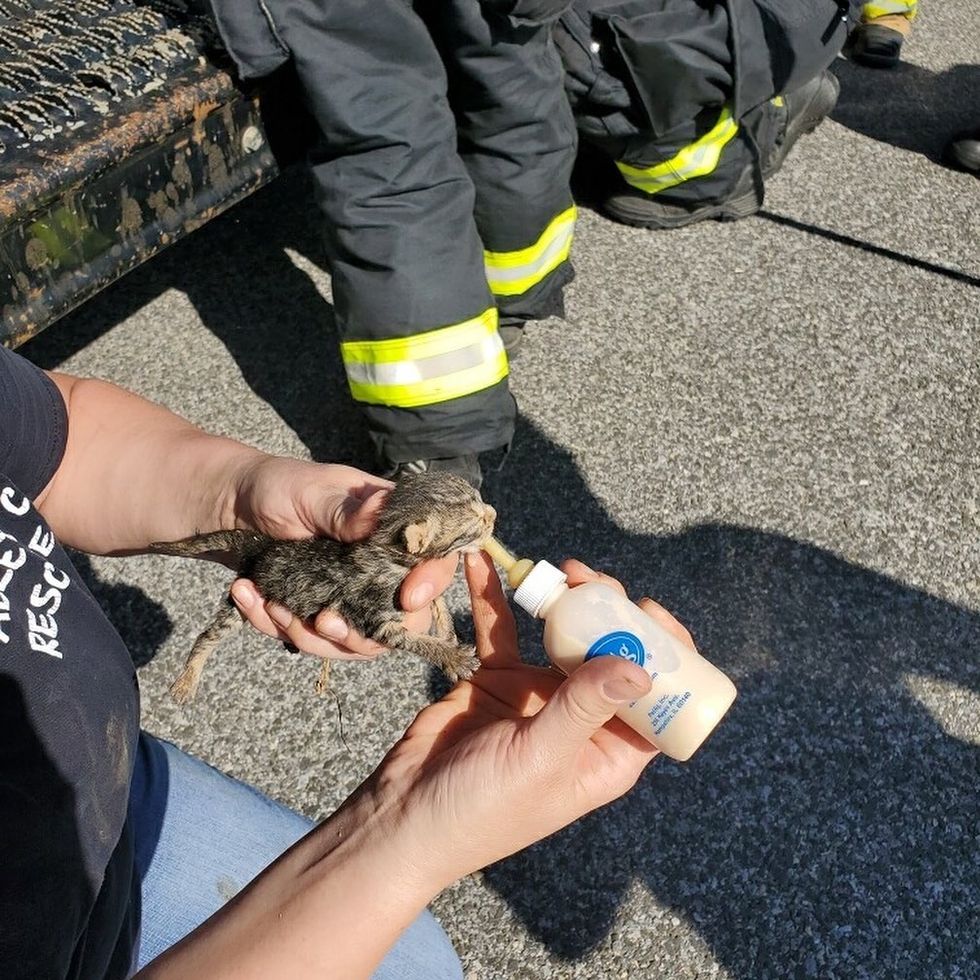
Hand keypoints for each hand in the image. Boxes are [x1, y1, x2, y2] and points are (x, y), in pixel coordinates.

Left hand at [226, 456, 457, 658]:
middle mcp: (381, 567)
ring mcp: (351, 596)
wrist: (229, 504)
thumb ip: (342, 510)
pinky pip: (312, 640)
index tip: (406, 599)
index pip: (434, 560)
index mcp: (392, 529)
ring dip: (312, 635)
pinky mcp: (319, 613)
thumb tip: (379, 514)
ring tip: (272, 605)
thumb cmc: (277, 486)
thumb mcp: (308, 491)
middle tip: (323, 620)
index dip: (430, 583)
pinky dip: (277, 628)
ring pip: (357, 642)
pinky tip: (249, 598)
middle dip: (362, 633)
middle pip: (402, 620)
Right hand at [361, 552, 693, 888]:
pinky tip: (486, 567)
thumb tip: (640, 667)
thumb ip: (583, 708)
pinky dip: (496, 599)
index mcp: (607, 752)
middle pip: (611, 654)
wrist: (404, 814)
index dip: (662, 654)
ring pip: (564, 635)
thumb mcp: (539, 759)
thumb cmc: (481, 808)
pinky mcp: (499, 678)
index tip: (647, 610)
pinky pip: (502, 631)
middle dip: (608, 612)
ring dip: (564, 600)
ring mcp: (539, 695)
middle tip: (589, 581)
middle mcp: (581, 719)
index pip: (655, 699)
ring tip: (561, 571)